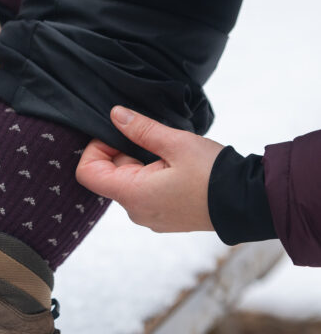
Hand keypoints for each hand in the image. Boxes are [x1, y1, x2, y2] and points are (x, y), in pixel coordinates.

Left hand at [75, 106, 224, 232]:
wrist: (246, 202)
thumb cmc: (213, 174)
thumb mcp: (176, 143)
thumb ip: (141, 129)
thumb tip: (116, 115)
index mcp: (132, 195)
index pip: (87, 173)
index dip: (95, 148)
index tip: (119, 133)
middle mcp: (135, 211)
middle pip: (109, 176)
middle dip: (123, 152)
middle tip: (152, 138)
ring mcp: (150, 217)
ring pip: (129, 183)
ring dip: (140, 162)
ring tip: (169, 152)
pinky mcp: (163, 218)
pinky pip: (145, 193)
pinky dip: (152, 175)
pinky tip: (176, 166)